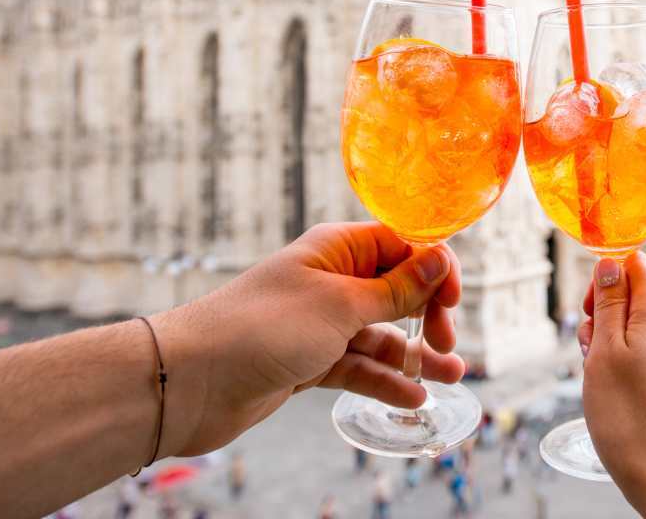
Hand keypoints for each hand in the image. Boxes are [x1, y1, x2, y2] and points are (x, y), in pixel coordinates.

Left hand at [152, 222, 464, 457]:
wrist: (191, 382)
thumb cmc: (262, 328)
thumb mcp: (341, 306)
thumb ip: (395, 289)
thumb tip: (439, 260)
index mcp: (337, 249)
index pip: (402, 246)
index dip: (433, 268)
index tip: (453, 299)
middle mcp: (332, 281)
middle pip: (398, 290)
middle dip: (428, 314)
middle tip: (445, 343)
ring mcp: (321, 323)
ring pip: (382, 334)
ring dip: (415, 355)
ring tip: (453, 377)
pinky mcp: (310, 361)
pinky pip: (359, 366)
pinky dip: (385, 380)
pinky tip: (412, 399)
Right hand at [579, 253, 645, 518]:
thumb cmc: (630, 415)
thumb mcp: (604, 350)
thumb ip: (607, 302)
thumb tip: (611, 262)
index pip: (634, 264)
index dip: (605, 278)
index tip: (589, 311)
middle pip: (635, 298)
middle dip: (604, 318)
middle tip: (590, 355)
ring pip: (641, 330)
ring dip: (613, 346)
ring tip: (604, 383)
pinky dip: (631, 367)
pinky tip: (621, 397)